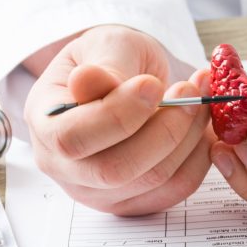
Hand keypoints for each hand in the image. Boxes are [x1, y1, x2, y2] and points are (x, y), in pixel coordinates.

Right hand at [23, 25, 212, 214]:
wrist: (128, 80)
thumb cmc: (111, 60)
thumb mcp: (105, 45)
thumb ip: (104, 65)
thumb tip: (87, 82)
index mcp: (45, 124)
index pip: (72, 138)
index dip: (118, 115)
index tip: (153, 84)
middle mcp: (65, 168)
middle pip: (116, 170)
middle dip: (164, 130)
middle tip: (191, 91)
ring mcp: (99, 192)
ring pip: (153, 180)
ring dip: (188, 137)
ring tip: (201, 99)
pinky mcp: (135, 202)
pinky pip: (176, 189)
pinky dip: (198, 157)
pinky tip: (201, 126)